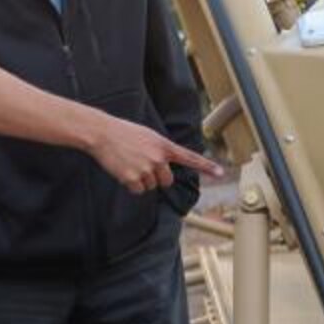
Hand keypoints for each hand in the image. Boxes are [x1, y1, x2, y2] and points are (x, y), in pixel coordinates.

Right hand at [91, 119, 222, 194]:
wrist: (102, 133)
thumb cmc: (124, 133)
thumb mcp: (148, 136)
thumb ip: (160, 150)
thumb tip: (164, 166)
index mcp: (164, 146)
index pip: (190, 157)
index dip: (206, 166)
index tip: (221, 173)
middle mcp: (159, 158)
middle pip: (167, 181)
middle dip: (157, 178)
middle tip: (141, 165)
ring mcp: (147, 169)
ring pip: (151, 187)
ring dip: (141, 180)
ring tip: (130, 163)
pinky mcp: (133, 178)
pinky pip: (138, 191)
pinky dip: (131, 185)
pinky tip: (123, 170)